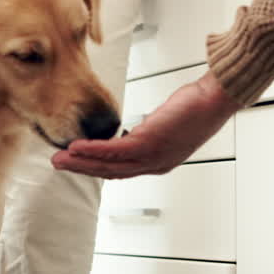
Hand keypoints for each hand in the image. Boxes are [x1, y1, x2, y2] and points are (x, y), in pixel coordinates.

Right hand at [52, 70, 240, 179]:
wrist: (215, 100)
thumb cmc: (197, 107)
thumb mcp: (167, 123)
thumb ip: (148, 130)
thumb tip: (135, 129)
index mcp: (157, 161)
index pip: (121, 169)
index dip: (96, 168)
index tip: (77, 162)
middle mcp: (154, 164)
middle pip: (110, 172)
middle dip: (81, 169)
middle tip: (59, 164)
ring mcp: (152, 156)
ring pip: (109, 165)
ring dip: (81, 162)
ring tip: (60, 158)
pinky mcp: (149, 143)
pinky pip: (115, 150)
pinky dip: (93, 150)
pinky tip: (77, 147)